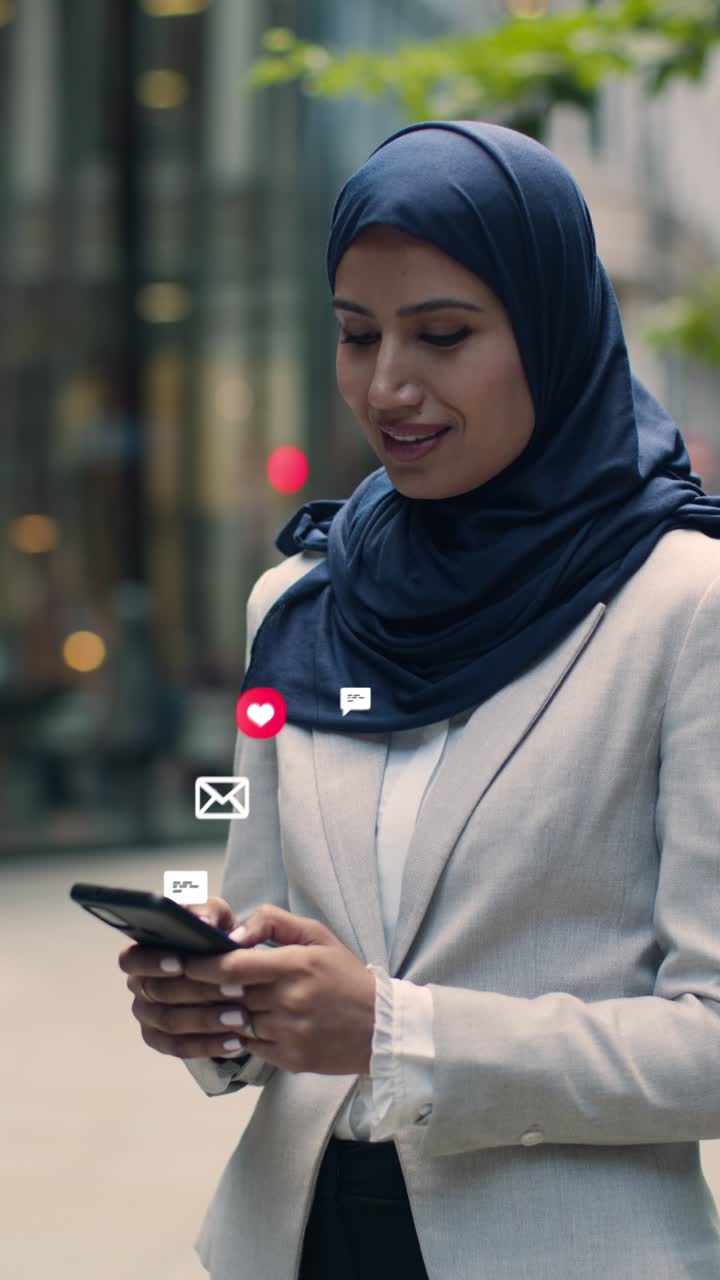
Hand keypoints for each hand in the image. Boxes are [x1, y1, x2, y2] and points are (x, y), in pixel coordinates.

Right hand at [119, 896, 253, 1062]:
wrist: (228, 966)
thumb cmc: (214, 935)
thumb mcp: (215, 915)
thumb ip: (207, 911)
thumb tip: (202, 922)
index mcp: (142, 952)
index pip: (132, 959)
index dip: (153, 962)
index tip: (181, 963)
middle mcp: (139, 985)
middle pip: (157, 994)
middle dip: (198, 992)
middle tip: (234, 990)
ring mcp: (148, 1015)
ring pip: (170, 1023)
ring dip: (207, 1021)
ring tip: (241, 1017)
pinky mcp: (163, 1040)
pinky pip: (180, 1048)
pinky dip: (208, 1046)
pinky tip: (236, 1041)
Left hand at [182, 904, 376, 1076]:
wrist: (381, 1027)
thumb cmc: (344, 976)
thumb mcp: (316, 935)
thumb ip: (272, 922)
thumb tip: (233, 934)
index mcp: (297, 964)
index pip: (233, 966)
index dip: (200, 965)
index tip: (181, 961)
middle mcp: (291, 999)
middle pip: (228, 996)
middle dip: (201, 990)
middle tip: (178, 982)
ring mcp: (290, 1033)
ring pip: (236, 1023)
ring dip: (222, 1014)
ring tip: (210, 1003)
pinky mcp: (291, 1059)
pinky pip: (251, 1046)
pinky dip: (244, 1035)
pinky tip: (247, 1025)